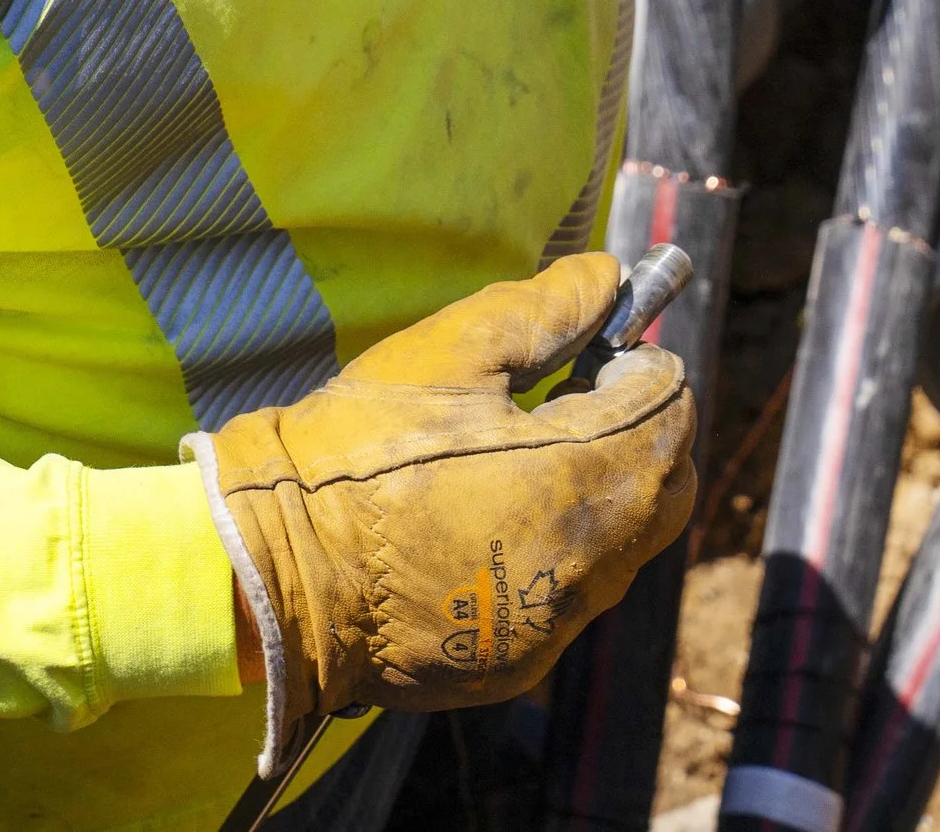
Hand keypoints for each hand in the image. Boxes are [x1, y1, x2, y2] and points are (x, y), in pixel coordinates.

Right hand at [189, 255, 695, 740]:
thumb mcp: (448, 354)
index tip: (602, 353)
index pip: (669, 413)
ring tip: (517, 462)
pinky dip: (548, 557)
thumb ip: (544, 309)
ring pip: (618, 550)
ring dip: (595, 499)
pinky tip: (480, 527)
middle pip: (667, 491)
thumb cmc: (355, 451)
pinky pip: (563, 599)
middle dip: (641, 437)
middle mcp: (585, 566)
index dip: (644, 370)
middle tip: (574, 400)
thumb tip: (608, 275)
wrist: (270, 569)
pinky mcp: (514, 664)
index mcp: (579, 480)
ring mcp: (551, 624)